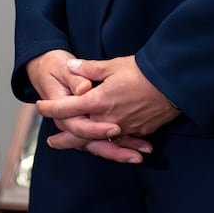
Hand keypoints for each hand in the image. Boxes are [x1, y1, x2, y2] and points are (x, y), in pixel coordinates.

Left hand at [35, 56, 178, 152]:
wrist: (173, 82)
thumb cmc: (142, 71)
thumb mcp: (112, 66)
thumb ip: (89, 69)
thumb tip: (71, 66)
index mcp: (98, 101)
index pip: (68, 108)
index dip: (51, 108)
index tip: (40, 106)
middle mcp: (108, 119)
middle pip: (80, 134)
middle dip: (64, 139)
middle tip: (52, 142)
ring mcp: (124, 128)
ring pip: (99, 141)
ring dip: (85, 144)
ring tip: (77, 147)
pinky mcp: (139, 131)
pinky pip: (119, 141)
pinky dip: (109, 143)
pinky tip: (105, 142)